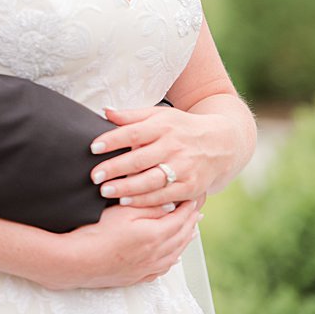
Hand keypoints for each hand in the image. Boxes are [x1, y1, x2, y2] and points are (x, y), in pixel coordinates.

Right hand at [40, 199, 202, 290]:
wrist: (78, 261)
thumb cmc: (97, 233)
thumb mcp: (122, 212)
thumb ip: (148, 207)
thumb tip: (169, 205)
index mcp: (156, 235)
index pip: (180, 218)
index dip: (189, 206)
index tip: (194, 197)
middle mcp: (158, 254)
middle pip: (182, 236)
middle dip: (191, 222)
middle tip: (198, 211)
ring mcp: (149, 267)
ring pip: (176, 253)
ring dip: (185, 240)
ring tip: (191, 231)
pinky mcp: (138, 276)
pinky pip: (164, 268)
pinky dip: (173, 259)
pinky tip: (173, 257)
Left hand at [88, 105, 238, 205]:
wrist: (221, 143)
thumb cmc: (182, 128)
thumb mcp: (159, 115)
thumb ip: (131, 116)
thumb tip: (105, 112)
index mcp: (163, 126)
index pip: (133, 133)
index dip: (111, 140)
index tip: (93, 148)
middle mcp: (174, 147)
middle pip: (139, 159)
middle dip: (114, 168)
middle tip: (94, 176)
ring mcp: (184, 168)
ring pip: (151, 181)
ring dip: (126, 188)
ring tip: (105, 192)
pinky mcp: (191, 186)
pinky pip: (165, 196)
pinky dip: (145, 200)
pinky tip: (126, 202)